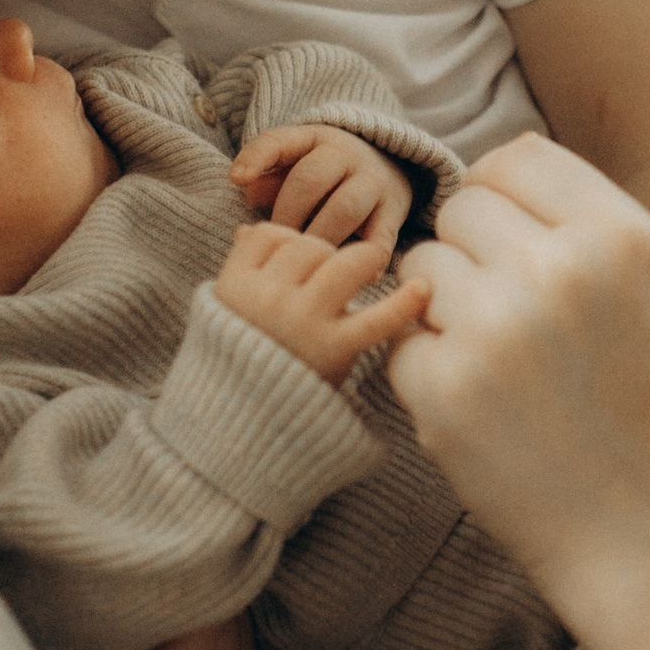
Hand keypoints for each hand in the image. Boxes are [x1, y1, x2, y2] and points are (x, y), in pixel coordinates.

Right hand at [215, 219, 427, 386]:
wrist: (246, 419)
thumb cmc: (242, 355)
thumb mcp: (227, 310)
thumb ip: (240, 267)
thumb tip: (246, 229)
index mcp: (234, 287)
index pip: (270, 235)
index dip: (287, 243)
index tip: (293, 266)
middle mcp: (267, 300)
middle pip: (308, 246)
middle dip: (322, 255)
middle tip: (325, 283)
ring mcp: (302, 322)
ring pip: (340, 263)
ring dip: (358, 263)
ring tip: (366, 273)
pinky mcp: (335, 348)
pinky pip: (376, 319)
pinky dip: (403, 304)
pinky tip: (423, 289)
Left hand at [230, 123, 415, 269]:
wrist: (391, 166)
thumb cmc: (328, 174)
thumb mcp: (297, 165)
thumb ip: (270, 179)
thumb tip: (247, 192)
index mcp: (313, 139)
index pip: (280, 141)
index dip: (256, 157)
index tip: (236, 179)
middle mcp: (346, 155)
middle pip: (310, 179)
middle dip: (287, 214)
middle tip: (276, 243)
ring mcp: (373, 182)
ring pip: (345, 208)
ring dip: (319, 237)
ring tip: (305, 261)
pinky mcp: (394, 211)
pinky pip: (381, 237)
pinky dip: (366, 259)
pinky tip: (349, 276)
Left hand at [388, 134, 649, 627]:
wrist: (647, 537)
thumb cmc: (649, 413)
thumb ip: (583, 223)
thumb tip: (495, 168)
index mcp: (622, 236)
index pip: (517, 157)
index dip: (506, 199)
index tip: (516, 245)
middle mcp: (559, 270)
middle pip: (463, 208)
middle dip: (475, 255)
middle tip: (513, 319)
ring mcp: (495, 330)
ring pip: (423, 267)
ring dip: (446, 306)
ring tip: (503, 363)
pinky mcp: (442, 390)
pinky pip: (401, 338)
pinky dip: (428, 368)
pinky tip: (484, 406)